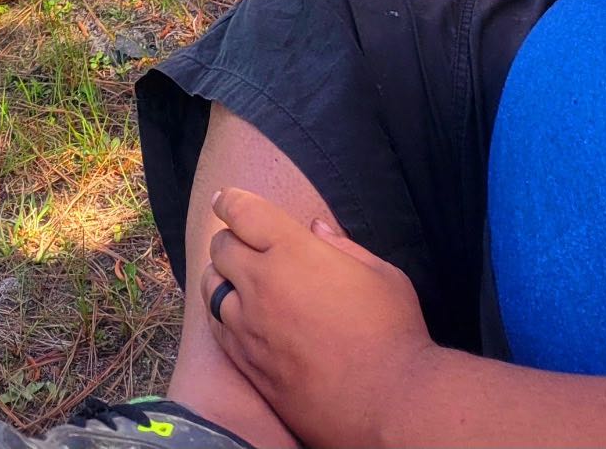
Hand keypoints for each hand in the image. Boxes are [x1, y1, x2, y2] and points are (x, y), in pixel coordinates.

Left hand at [202, 188, 429, 448]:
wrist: (388, 405)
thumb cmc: (393, 334)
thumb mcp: (381, 274)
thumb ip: (344, 247)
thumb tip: (316, 229)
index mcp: (294, 251)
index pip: (242, 212)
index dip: (230, 200)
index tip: (225, 199)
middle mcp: (263, 283)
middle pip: (222, 247)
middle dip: (230, 238)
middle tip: (243, 241)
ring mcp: (250, 326)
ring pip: (212, 287)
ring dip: (221, 275)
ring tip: (236, 277)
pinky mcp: (247, 364)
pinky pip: (217, 328)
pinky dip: (221, 313)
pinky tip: (236, 314)